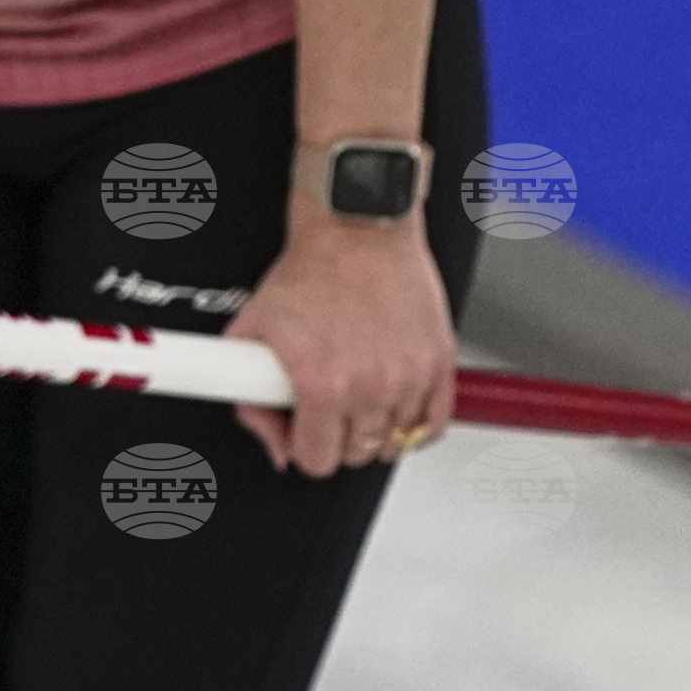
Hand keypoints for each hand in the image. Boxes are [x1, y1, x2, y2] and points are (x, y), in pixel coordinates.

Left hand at [227, 220, 455, 478]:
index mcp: (323, 385)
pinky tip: (396, 404)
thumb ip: (252, 402)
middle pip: (357, 454)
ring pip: (395, 442)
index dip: (304, 446)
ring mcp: (410, 376)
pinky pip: (434, 423)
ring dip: (376, 427)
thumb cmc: (311, 273)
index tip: (304, 430)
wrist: (357, 229)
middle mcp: (371, 386)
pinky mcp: (438, 362)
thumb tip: (277, 448)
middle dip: (339, 436)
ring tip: (361, 394)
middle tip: (330, 405)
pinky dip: (416, 422)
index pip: (317, 460)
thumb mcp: (252, 334)